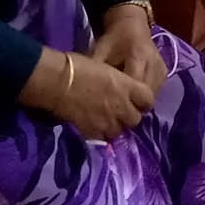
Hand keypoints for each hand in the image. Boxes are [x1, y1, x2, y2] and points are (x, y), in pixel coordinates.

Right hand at [21, 48, 153, 140]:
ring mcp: (108, 121)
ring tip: (105, 120)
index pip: (148, 100)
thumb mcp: (105, 68)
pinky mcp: (93, 132)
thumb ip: (118, 82)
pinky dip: (100, 133)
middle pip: (136, 119)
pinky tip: (93, 125)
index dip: (142, 101)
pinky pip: (103, 137)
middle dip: (129, 116)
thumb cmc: (78, 66)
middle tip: (119, 111)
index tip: (136, 100)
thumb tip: (119, 88)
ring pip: (120, 131)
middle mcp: (122, 106)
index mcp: (128, 86)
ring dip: (115, 126)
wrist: (57, 81)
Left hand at [92, 4, 167, 99]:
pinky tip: (132, 97)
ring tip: (122, 104)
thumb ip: (96, 71)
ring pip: (151, 96)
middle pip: (145, 94)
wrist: (131, 25)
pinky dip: (143, 98)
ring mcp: (161, 69)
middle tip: (114, 109)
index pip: (134, 85)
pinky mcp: (164, 74)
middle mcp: (154, 63)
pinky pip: (155, 92)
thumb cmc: (114, 39)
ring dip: (138, 102)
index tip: (109, 106)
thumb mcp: (101, 51)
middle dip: (130, 104)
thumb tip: (85, 91)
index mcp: (139, 55)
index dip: (123, 99)